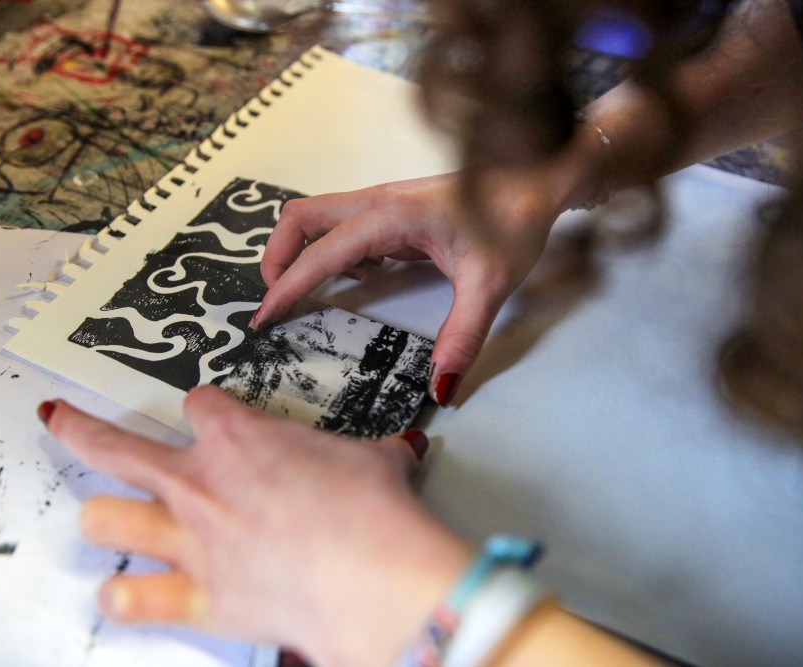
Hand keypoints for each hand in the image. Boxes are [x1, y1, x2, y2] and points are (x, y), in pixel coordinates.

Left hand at [40, 386, 471, 666]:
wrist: (374, 579)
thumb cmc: (371, 513)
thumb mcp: (378, 463)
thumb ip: (377, 454)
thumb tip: (401, 451)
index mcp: (240, 439)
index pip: (201, 405)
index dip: (205, 408)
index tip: (210, 414)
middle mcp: (200, 484)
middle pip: (117, 446)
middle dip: (81, 428)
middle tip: (58, 417)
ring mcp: (191, 541)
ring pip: (107, 517)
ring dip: (105, 516)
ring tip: (104, 514)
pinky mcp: (197, 597)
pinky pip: (134, 599)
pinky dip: (125, 596)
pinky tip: (120, 591)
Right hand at [254, 171, 564, 405]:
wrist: (541, 177)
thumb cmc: (516, 219)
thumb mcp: (490, 283)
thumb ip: (462, 336)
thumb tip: (440, 385)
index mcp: (390, 216)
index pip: (319, 253)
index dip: (286, 287)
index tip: (262, 319)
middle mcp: (377, 203)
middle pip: (300, 219)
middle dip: (278, 258)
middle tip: (281, 303)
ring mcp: (383, 203)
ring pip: (317, 218)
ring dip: (301, 252)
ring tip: (317, 294)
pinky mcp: (393, 210)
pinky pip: (342, 226)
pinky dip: (332, 251)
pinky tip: (363, 276)